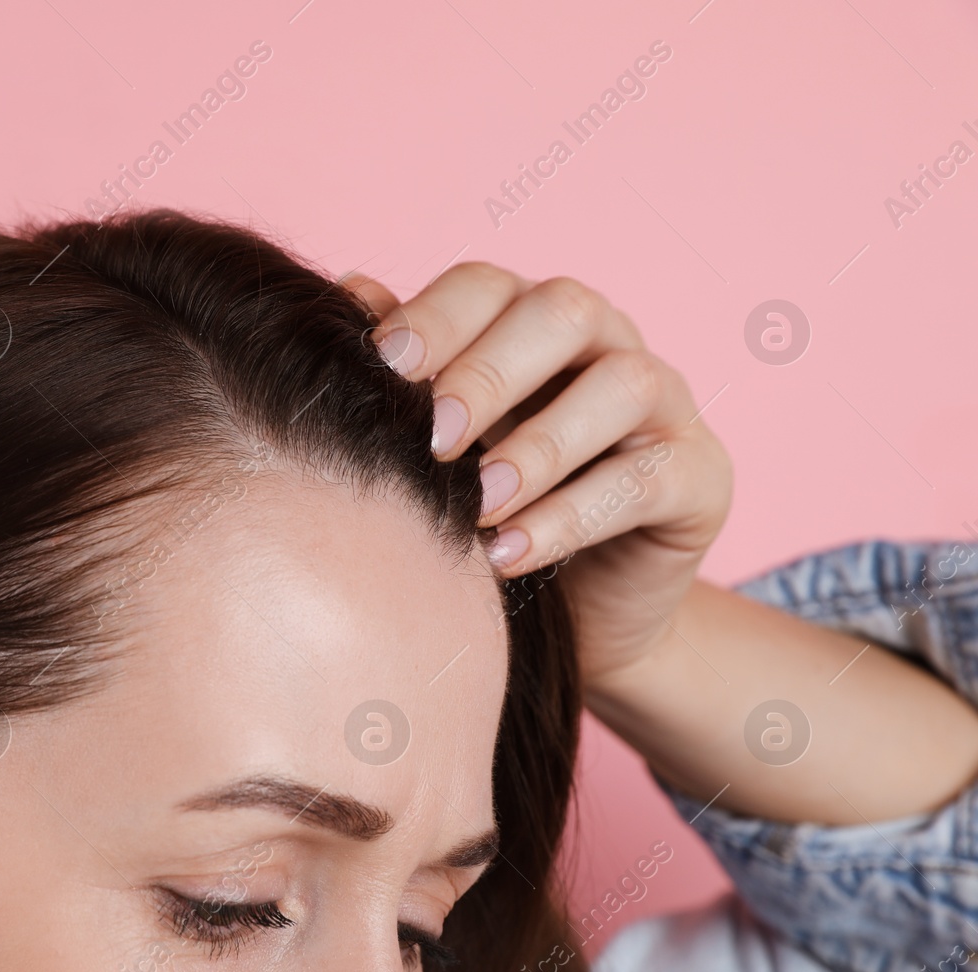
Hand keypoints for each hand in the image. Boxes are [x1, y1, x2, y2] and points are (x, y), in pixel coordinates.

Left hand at [345, 264, 731, 685]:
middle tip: (435, 438)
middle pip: (564, 312)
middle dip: (491, 371)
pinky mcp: (700, 475)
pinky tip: (509, 554)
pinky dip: (572, 517)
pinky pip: (646, 480)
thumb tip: (345, 292)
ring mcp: (666, 403)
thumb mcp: (442, 443)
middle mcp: (607, 343)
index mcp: (532, 319)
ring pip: (622, 387)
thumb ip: (408, 372)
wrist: (578, 610)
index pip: (488, 286)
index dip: (437, 317)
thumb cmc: (495, 507)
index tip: (384, 367)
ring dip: (541, 446)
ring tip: (479, 502)